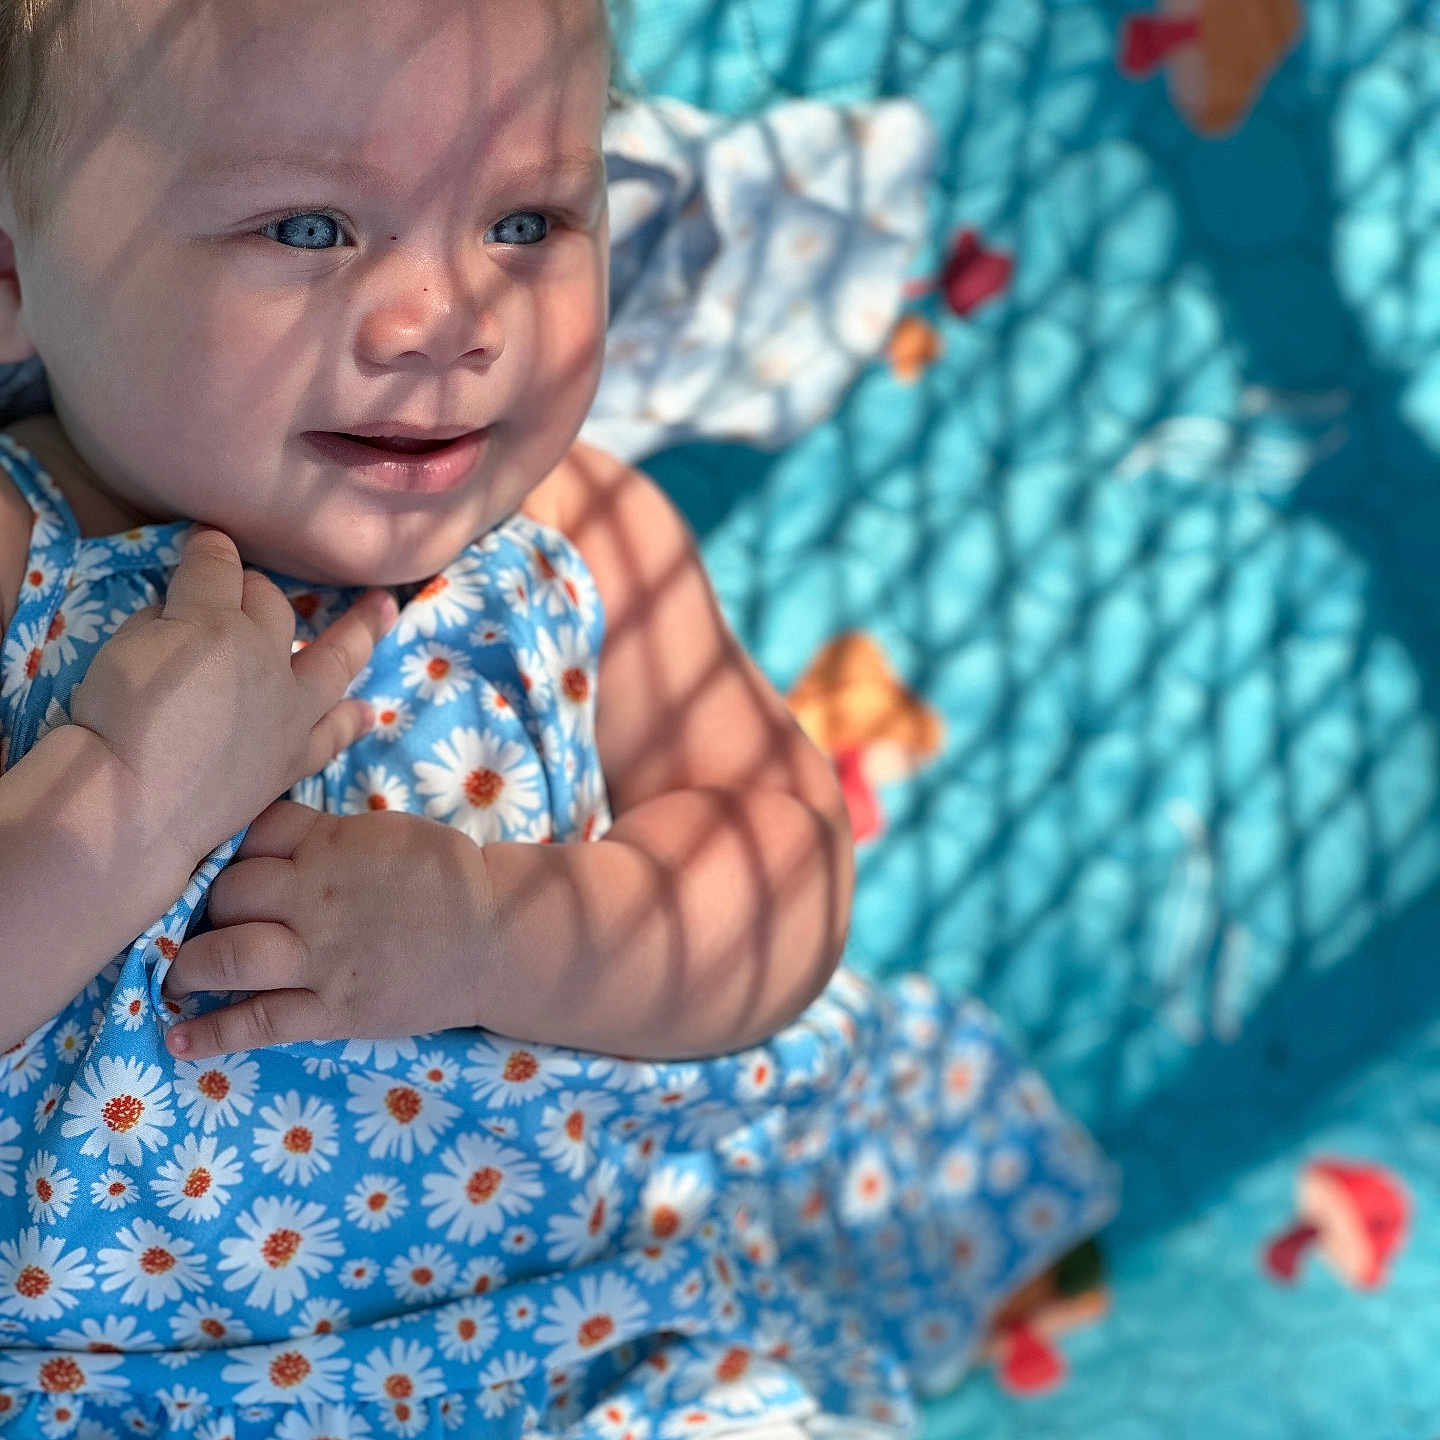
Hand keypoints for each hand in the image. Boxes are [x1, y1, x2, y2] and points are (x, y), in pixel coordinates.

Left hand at [67, 527, 396, 869]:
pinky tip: (198, 542)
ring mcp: (253, 655)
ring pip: (265, 599)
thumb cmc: (164, 816)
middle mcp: (285, 700)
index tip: (368, 712)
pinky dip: (205, 553)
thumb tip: (310, 727)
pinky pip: (212, 569)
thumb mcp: (240, 795)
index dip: (352, 719)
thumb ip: (269, 762)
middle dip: (355, 628)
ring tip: (218, 563)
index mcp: (288, 754)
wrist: (131, 806)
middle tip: (377, 607)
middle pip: (326, 652)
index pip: (333, 730)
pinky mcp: (209, 621)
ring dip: (245, 584)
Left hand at [160, 799, 495, 1058]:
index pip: (253, 834)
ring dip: (190, 966)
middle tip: (206, 922)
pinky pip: (259, 1021)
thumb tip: (280, 834)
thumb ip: (333, 833)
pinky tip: (179, 1039)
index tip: (220, 866)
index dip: (229, 849)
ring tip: (178, 975)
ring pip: (227, 954)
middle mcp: (316, 897)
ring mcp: (322, 957)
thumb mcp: (391, 831)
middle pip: (229, 893)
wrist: (499, 937)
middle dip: (209, 906)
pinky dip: (213, 1033)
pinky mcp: (334, 1010)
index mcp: (333, 844)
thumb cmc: (451, 879)